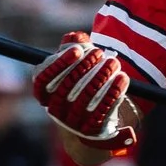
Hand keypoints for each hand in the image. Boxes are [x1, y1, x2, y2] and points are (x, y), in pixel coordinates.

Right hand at [32, 31, 135, 149]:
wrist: (88, 118)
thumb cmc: (78, 84)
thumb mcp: (72, 67)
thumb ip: (71, 48)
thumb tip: (74, 37)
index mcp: (43, 93)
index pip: (44, 78)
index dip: (60, 63)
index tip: (78, 49)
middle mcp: (54, 109)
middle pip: (66, 86)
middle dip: (85, 66)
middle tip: (99, 52)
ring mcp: (71, 121)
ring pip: (85, 97)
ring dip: (101, 77)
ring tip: (113, 62)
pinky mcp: (90, 128)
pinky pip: (102, 110)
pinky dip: (113, 92)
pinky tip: (122, 78)